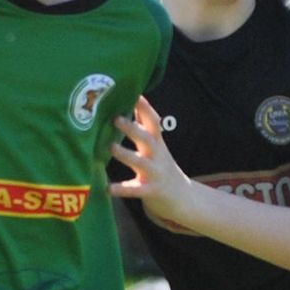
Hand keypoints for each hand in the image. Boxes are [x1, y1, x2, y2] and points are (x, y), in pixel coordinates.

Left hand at [107, 98, 201, 228]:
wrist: (182, 197)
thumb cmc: (161, 166)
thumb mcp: (156, 145)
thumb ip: (143, 127)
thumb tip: (130, 100)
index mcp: (157, 142)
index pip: (152, 120)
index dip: (144, 107)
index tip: (133, 93)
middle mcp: (157, 155)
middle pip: (147, 138)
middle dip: (133, 128)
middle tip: (116, 118)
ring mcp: (155, 173)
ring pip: (140, 162)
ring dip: (125, 154)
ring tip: (110, 147)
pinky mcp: (151, 191)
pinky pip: (135, 190)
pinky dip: (122, 189)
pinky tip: (107, 188)